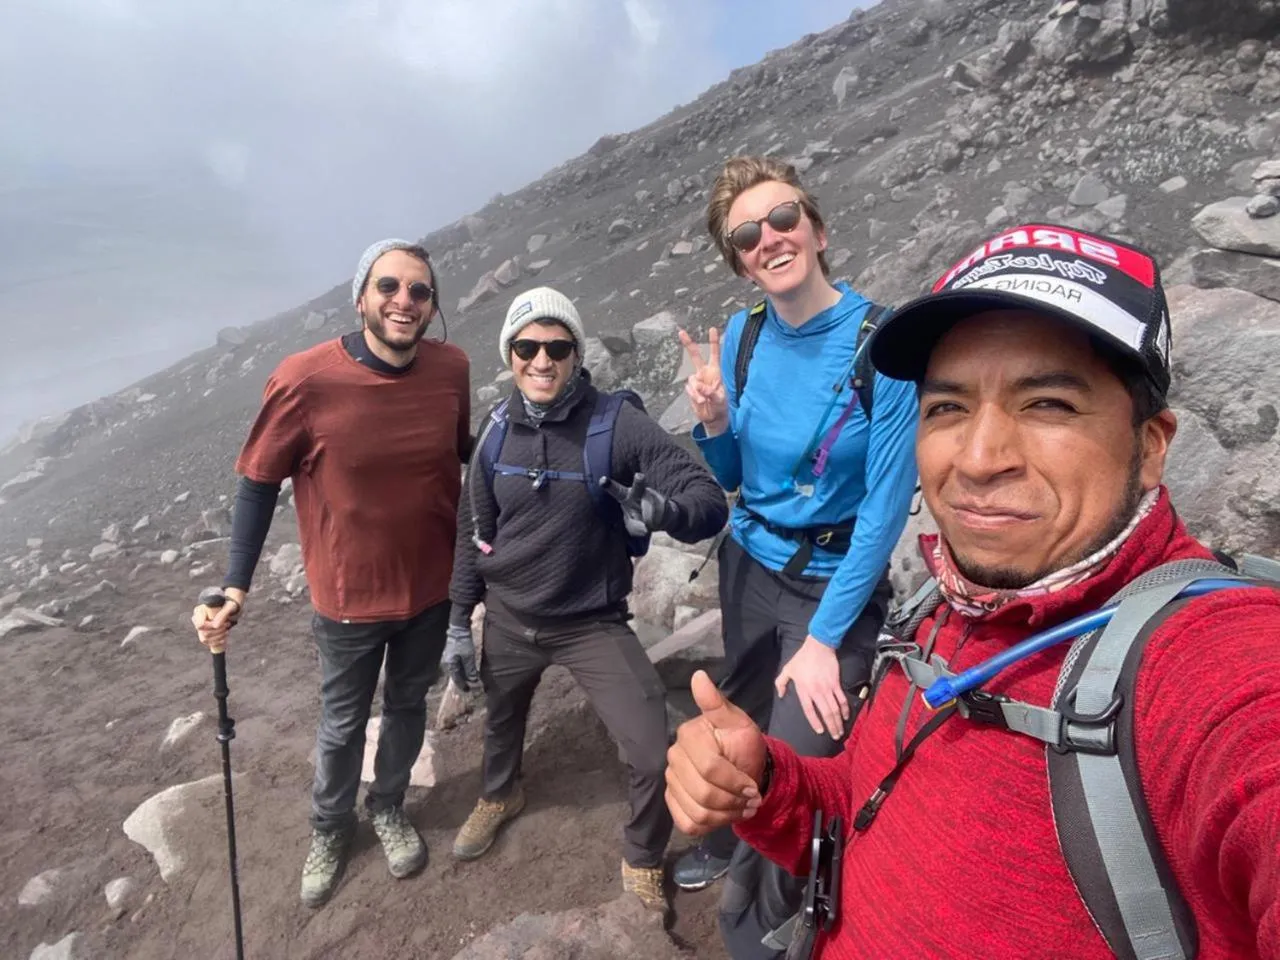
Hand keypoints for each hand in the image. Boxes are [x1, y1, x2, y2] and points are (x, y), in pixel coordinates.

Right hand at [191, 587, 244, 654]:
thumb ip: (223, 614)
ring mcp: (200, 627)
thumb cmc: (230, 605)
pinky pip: (207, 642)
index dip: (211, 627)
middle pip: (203, 632)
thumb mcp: (230, 607)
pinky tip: (224, 638)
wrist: (231, 607)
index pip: (200, 624)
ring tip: (227, 630)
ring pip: (205, 638)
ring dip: (218, 637)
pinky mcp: (205, 633)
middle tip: (228, 625)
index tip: (224, 623)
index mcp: (200, 610)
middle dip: (218, 631)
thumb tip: (215, 626)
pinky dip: (216, 642)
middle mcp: (197, 619)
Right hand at [442, 624, 478, 690]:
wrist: (459, 628)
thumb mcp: (468, 657)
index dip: (463, 685)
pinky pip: (459, 664)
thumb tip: (473, 680)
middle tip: (470, 686)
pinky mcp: (454, 653)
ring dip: (464, 674)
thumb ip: (470, 669)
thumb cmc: (463, 642)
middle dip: (463, 680)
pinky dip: (464, 668)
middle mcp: (448, 662)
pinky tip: (469, 669)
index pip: (456, 678)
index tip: (468, 690)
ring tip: (470, 679)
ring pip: (458, 669)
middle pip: (456, 675)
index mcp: (450, 665)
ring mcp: (450, 657)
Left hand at [600, 473, 676, 535]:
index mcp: (625, 496)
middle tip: (639, 476)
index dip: (609, 485)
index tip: (602, 480)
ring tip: (649, 520)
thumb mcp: (633, 526)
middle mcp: (638, 491)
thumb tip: (646, 528)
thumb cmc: (641, 518)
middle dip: (639, 481)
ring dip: (649, 521)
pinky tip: (657, 519)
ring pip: (650, 511)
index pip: (616, 490)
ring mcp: (652, 494)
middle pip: (638, 486)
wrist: (663, 516)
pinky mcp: (663, 500)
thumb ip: (635, 528)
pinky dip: (657, 523)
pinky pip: (659, 516)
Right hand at [666, 670, 767, 835]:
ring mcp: (671, 782)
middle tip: (752, 799)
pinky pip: (688, 824)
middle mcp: (673, 758)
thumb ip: (717, 704)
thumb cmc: (743, 745)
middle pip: (704, 794)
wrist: (745, 769)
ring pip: (698, 812)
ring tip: (743, 807)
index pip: (709, 768)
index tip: (753, 785)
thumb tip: (699, 676)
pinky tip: (726, 814)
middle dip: (734, 801)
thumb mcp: (739, 723)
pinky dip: (712, 825)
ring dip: (727, 815)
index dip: (735, 781)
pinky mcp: (673, 803)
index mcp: (688, 736)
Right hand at [678, 328, 728, 435]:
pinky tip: (701, 402)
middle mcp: (704, 373)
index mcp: (715, 372)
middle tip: (681, 332)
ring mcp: (697, 381)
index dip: (714, 342)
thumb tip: (700, 387)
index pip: (715, 354)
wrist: (712, 417)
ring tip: (705, 400)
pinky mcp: (691, 389)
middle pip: (695, 356)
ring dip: (697, 391)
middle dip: (688, 344)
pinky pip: (689, 390)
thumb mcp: (720, 400)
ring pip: (692, 380)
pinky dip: (694, 396)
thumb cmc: (720, 406)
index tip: (713, 329)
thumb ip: (711, 393)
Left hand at [775, 635, 848, 738]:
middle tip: (834, 736)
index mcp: (804, 690)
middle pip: (825, 713)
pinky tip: (846, 716)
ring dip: (838, 721)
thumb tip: (781, 695)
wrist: (818, 646)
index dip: (815, 722)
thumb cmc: (802, 658)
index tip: (819, 731)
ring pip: (834, 709)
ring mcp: (828, 688)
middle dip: (831, 726)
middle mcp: (816, 691)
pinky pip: (842, 699)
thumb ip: (781, 683)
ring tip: (840, 731)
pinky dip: (845, 709)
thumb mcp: (788, 669)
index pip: (809, 711)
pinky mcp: (836, 683)